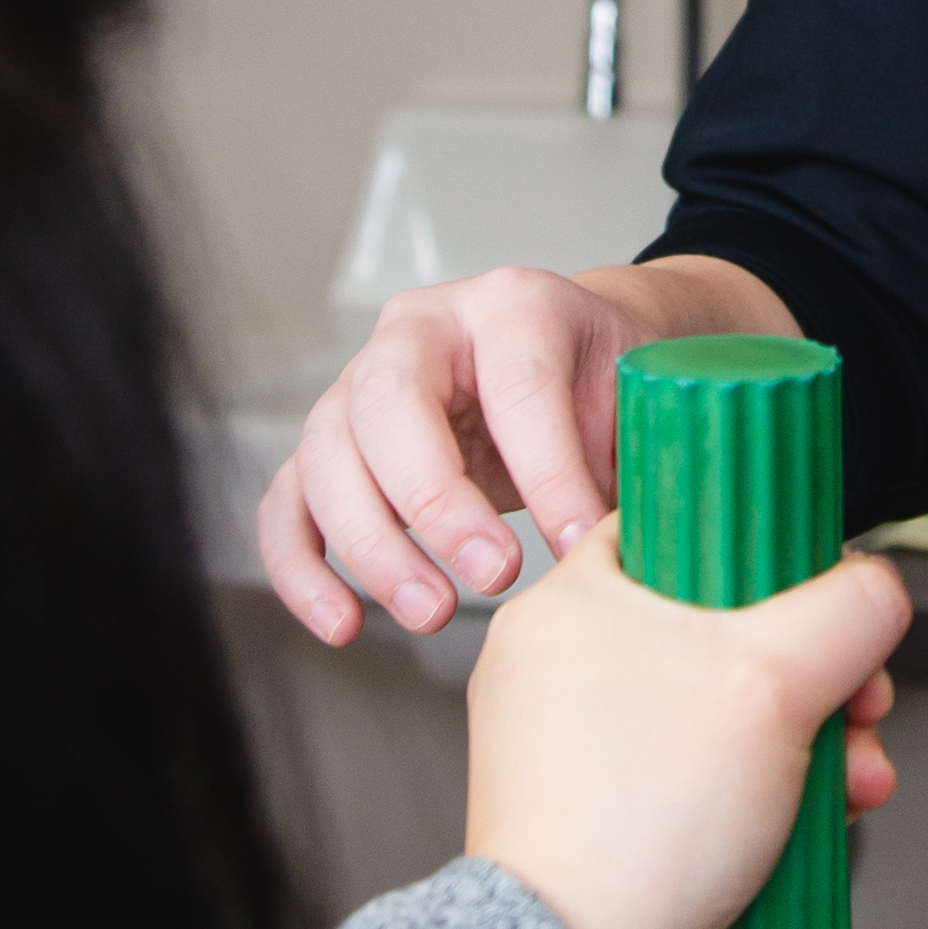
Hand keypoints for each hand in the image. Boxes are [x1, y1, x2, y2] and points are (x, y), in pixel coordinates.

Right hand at [257, 249, 790, 642]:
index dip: (547, 468)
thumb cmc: (606, 380)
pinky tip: (343, 624)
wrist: (576, 359)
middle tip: (494, 574)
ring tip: (430, 613)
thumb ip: (629, 459)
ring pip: (326, 455)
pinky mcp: (333, 444)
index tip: (576, 543)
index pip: (517, 383)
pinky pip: (290, 503)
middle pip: (389, 403)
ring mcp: (361, 381)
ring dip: (371, 545)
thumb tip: (626, 550)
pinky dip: (303, 568)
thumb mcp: (636, 402)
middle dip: (436, 501)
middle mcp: (421, 329)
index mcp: (512, 304)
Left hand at [465, 517, 911, 928]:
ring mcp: (586, 750)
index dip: (765, 548)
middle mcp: (567, 670)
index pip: (675, 524)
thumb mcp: (775, 679)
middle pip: (726, 627)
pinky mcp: (615, 818)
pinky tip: (826, 814)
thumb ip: (848, 610)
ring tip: (855, 777)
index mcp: (571, 603)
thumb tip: (880, 588)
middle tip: (859, 700)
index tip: (820, 583)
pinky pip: (713, 777)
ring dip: (815, 740)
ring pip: (730, 710)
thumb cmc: (638, 824)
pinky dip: (775, 792)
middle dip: (819, 672)